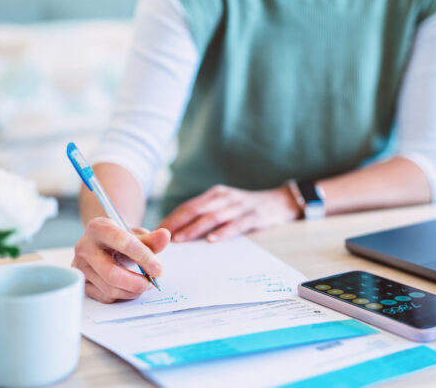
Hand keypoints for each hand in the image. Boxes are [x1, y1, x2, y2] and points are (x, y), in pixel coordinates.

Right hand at [72, 217, 170, 302]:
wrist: (104, 242)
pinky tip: (129, 288)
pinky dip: (122, 295)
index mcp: (98, 228)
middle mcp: (84, 247)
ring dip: (132, 291)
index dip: (144, 257)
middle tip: (151, 283)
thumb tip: (165, 236)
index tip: (159, 269)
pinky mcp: (82, 282)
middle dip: (136, 282)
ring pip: (109, 288)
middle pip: (112, 273)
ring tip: (143, 284)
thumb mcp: (136, 234)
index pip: (123, 243)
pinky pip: (105, 296)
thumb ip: (151, 239)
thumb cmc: (121, 237)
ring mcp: (80, 267)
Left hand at [160, 184, 300, 242]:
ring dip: (195, 228)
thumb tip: (179, 233)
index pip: (188, 206)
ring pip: (212, 216)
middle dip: (177, 223)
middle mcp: (224, 197)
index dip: (171, 218)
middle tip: (161, 237)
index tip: (155, 231)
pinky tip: (212, 240)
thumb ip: (206, 214)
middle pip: (195, 209)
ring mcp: (239, 205)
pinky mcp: (254, 215)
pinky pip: (236, 224)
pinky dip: (223, 232)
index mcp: (215, 194)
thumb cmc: (247, 208)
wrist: (280, 201)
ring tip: (181, 240)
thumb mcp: (226, 206)